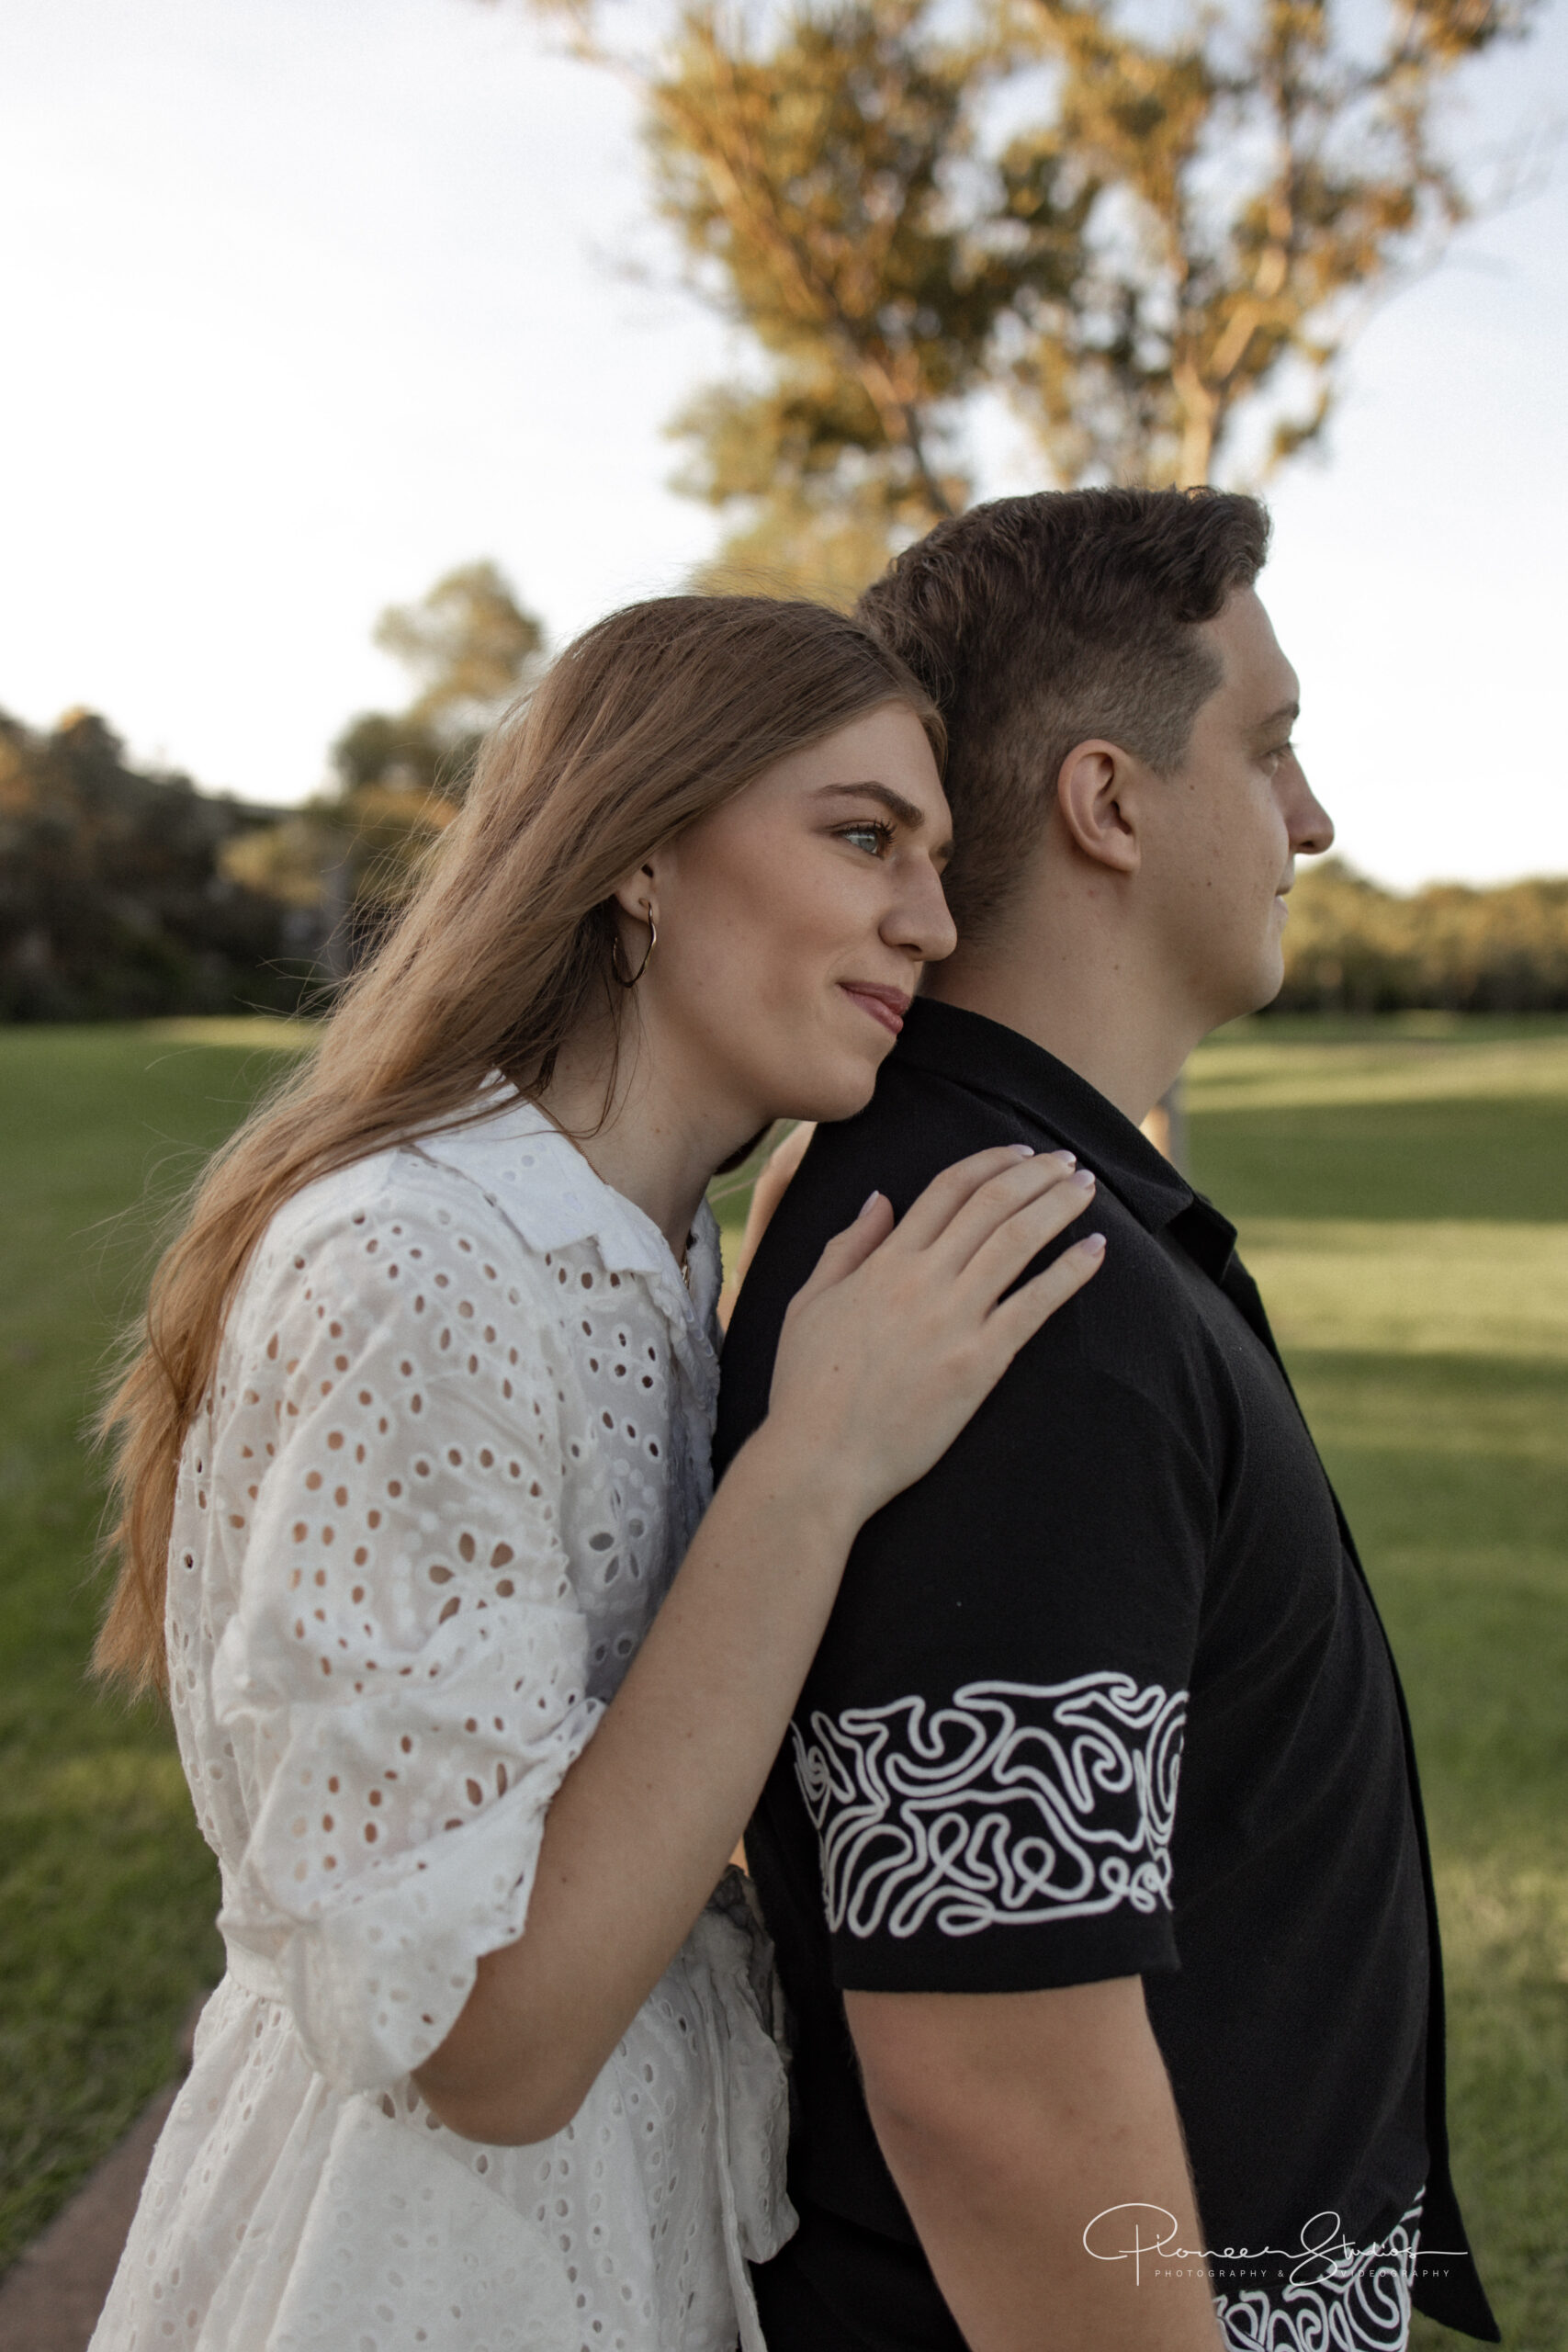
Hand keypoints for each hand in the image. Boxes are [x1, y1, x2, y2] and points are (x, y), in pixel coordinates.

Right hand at [766, 1146, 1102, 1527]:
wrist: (820, 1458)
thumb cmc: (806, 1387)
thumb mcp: (809, 1303)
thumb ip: (847, 1247)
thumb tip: (880, 1199)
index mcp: (884, 1262)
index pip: (948, 1189)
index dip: (991, 1163)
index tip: (1022, 1155)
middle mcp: (924, 1279)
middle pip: (993, 1204)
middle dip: (1037, 1175)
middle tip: (1067, 1161)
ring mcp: (955, 1319)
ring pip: (1019, 1241)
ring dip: (1060, 1206)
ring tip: (1087, 1188)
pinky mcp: (981, 1362)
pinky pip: (1036, 1304)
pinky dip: (1071, 1271)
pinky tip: (1097, 1248)